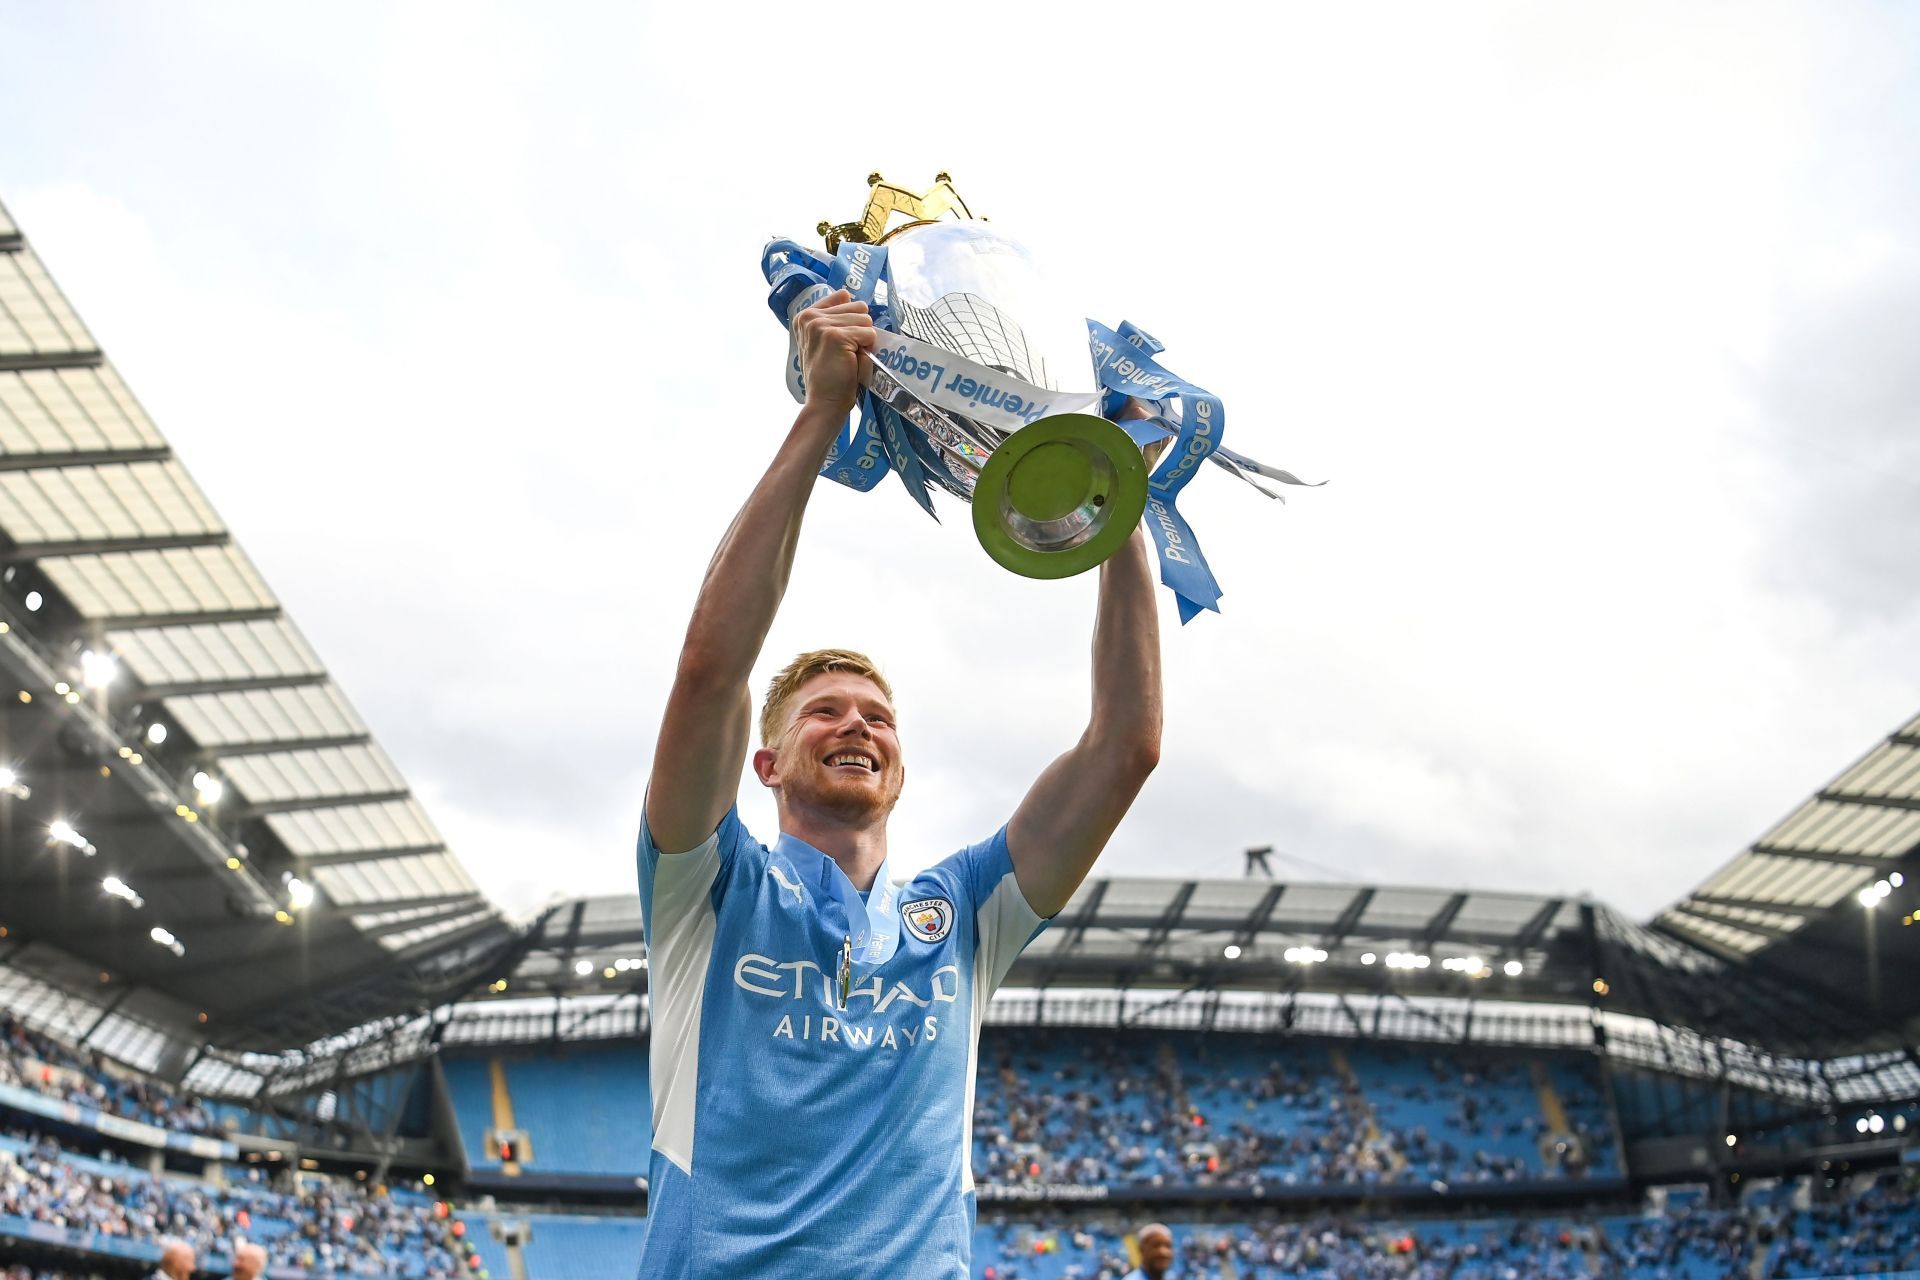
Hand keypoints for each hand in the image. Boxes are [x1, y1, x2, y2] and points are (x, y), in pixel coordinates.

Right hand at [792, 289, 876, 416]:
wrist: (825, 402)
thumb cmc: (829, 375)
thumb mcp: (824, 341)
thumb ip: (833, 318)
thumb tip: (847, 294)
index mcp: (805, 316)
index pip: (843, 298)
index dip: (851, 319)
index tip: (841, 341)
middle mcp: (810, 316)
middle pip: (858, 307)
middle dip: (859, 330)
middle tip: (845, 353)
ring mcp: (821, 325)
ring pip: (865, 320)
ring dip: (863, 340)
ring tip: (848, 358)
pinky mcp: (835, 336)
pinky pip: (868, 333)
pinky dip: (867, 350)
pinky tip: (851, 362)